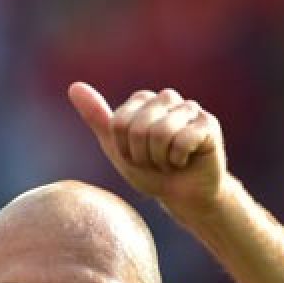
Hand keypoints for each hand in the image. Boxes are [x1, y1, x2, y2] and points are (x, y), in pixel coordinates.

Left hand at [69, 82, 227, 214]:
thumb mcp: (117, 148)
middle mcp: (167, 98)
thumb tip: (74, 86)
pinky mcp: (209, 124)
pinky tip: (186, 161)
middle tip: (155, 163)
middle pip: (139, 128)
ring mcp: (190, 109)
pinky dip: (179, 160)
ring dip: (161, 160)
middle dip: (143, 156)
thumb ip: (97, 117)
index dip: (125, 150)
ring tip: (170, 162)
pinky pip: (183, 140)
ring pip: (161, 133)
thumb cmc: (151, 172)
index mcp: (143, 100)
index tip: (136, 157)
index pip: (119, 123)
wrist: (184, 196)